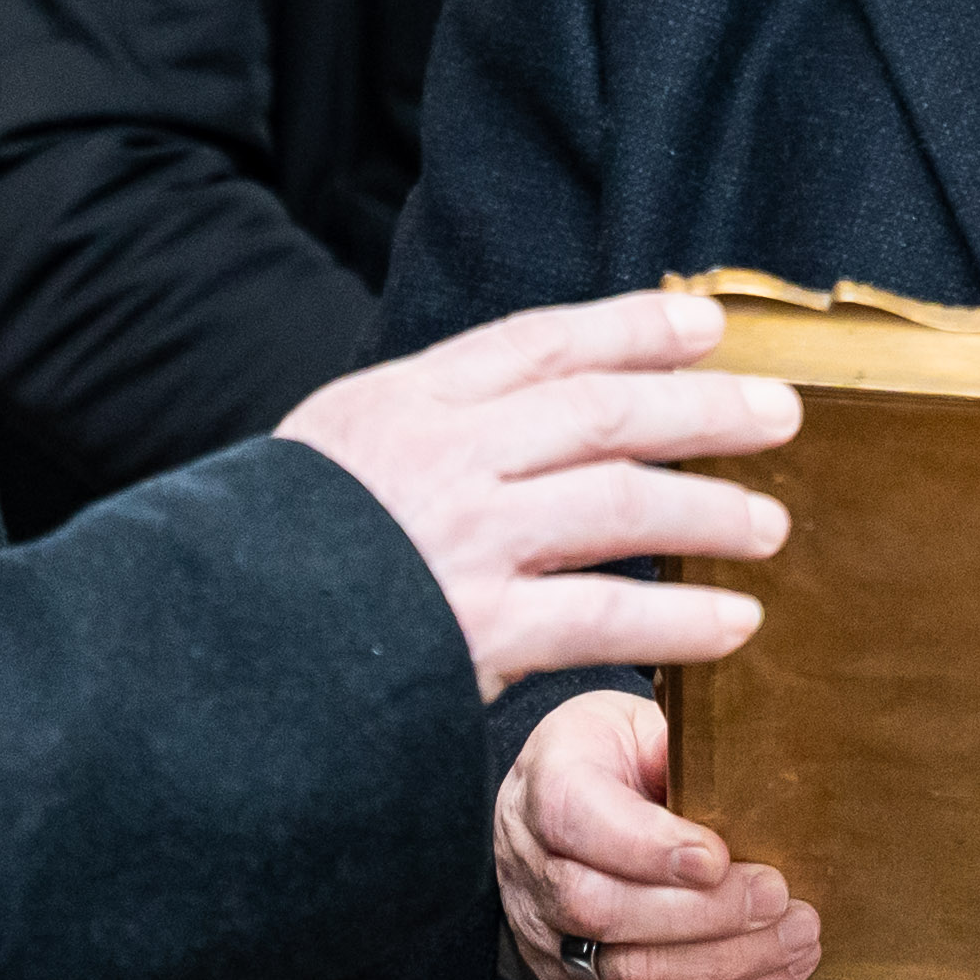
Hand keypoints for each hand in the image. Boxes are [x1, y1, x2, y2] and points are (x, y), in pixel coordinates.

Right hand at [279, 290, 796, 699]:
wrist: (200, 652)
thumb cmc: (269, 560)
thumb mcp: (331, 454)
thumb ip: (424, 432)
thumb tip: (525, 415)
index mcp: (402, 402)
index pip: (539, 344)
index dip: (630, 327)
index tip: (703, 327)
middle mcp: (441, 457)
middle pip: (601, 411)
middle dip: (701, 409)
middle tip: (779, 416)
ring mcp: (462, 541)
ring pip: (620, 503)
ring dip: (710, 511)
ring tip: (770, 526)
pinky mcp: (475, 630)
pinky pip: (605, 615)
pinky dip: (679, 618)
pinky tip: (734, 623)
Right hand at [496, 691, 818, 979]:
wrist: (554, 817)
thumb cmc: (609, 762)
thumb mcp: (630, 723)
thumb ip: (677, 745)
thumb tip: (746, 775)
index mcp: (546, 789)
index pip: (576, 821)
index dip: (649, 847)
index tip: (719, 855)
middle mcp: (536, 874)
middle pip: (603, 911)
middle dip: (705, 915)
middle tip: (778, 896)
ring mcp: (555, 946)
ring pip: (633, 978)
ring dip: (728, 964)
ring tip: (797, 935)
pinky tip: (779, 970)